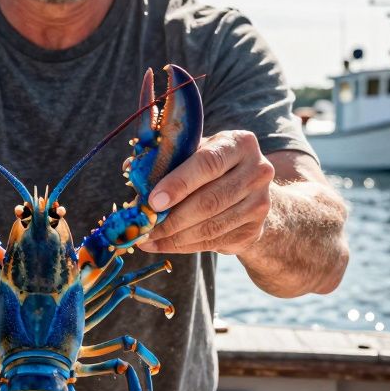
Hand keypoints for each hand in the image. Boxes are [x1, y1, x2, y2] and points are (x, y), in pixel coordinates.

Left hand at [137, 130, 273, 254]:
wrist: (250, 194)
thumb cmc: (211, 170)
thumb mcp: (193, 154)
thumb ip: (166, 158)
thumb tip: (130, 167)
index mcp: (239, 144)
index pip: (208, 163)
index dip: (179, 184)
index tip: (153, 202)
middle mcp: (257, 171)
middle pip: (210, 200)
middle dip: (172, 218)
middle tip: (145, 227)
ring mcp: (260, 203)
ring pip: (211, 226)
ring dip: (174, 237)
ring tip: (148, 239)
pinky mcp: (254, 230)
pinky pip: (213, 241)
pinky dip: (184, 246)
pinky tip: (163, 245)